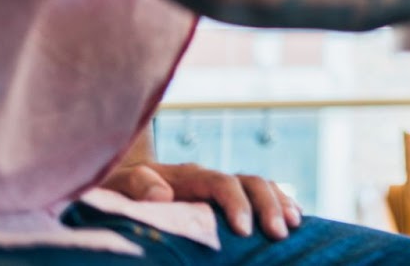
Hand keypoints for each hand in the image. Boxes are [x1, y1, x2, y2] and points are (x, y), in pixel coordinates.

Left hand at [100, 161, 300, 239]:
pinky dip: (280, 201)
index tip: (244, 231)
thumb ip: (136, 185)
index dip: (236, 204)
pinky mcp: (226, 197)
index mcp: (185, 175)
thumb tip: (162, 195)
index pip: (220, 182)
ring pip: (260, 185)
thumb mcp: (115, 187)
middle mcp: (209, 176)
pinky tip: (294, 218)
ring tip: (293, 226)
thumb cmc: (115, 191)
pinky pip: (260, 192)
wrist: (119, 185)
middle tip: (278, 233)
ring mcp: (220, 185)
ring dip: (279, 203)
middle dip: (268, 206)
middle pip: (250, 181)